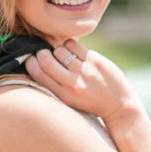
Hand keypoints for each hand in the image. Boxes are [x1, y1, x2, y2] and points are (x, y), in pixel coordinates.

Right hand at [24, 39, 140, 122]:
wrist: (119, 106)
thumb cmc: (90, 101)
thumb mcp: (69, 99)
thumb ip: (55, 83)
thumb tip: (38, 59)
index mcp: (63, 95)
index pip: (38, 73)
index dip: (30, 62)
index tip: (31, 58)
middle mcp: (73, 83)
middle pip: (46, 60)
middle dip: (41, 52)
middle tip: (44, 52)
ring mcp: (85, 71)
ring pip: (60, 50)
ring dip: (58, 49)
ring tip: (63, 55)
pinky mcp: (96, 61)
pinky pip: (74, 45)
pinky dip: (70, 45)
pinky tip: (74, 51)